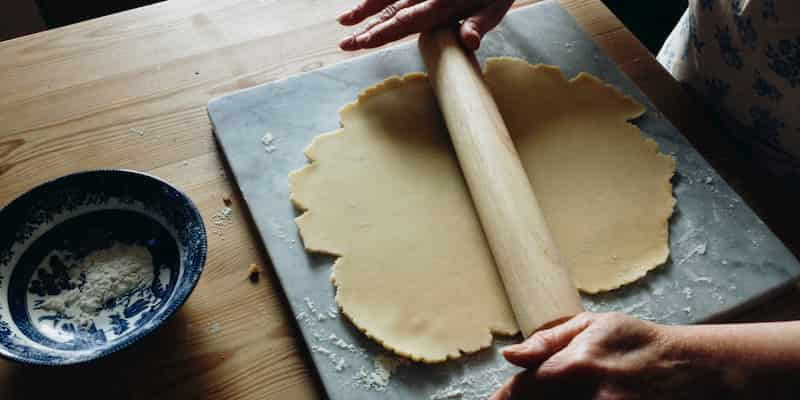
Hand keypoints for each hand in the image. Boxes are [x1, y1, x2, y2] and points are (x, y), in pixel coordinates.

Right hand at [337, 0, 513, 50]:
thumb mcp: (495, 6)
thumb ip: (478, 23)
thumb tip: (469, 42)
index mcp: (442, 5)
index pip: (405, 22)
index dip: (382, 33)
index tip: (362, 42)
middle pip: (390, 12)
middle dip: (366, 29)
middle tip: (345, 44)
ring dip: (365, 9)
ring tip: (344, 21)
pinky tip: (364, 4)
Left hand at [491, 312, 729, 399]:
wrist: (690, 367)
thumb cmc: (636, 342)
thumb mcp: (593, 326)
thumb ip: (548, 341)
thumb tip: (510, 355)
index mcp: (579, 364)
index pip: (525, 388)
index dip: (505, 396)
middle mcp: (593, 396)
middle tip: (527, 395)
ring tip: (560, 392)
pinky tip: (577, 399)